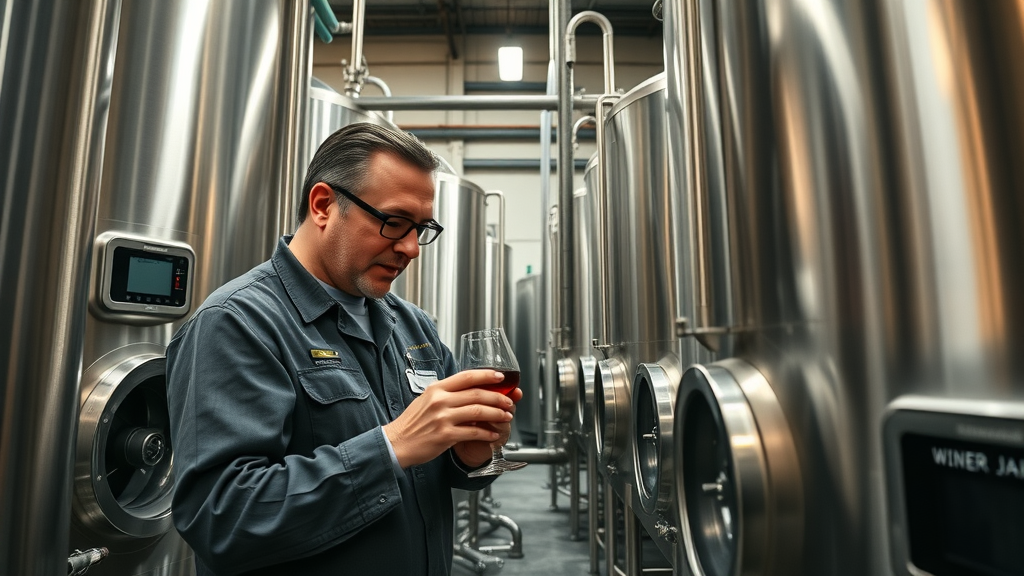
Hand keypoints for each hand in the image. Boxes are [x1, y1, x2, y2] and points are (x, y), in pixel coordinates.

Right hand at [383, 370, 513, 467]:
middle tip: (509, 401)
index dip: (487, 375)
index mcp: (437, 388)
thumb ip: (446, 394)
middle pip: (477, 394)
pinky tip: (493, 434)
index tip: (501, 377)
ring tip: (506, 416)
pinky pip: (473, 432)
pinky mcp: (445, 435)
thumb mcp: (426, 400)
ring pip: (478, 411)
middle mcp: (440, 400)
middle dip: (498, 397)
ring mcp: (443, 417)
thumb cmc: (412, 423)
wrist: (397, 443)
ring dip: (497, 414)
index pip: (467, 376)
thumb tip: (469, 390)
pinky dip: (486, 433)